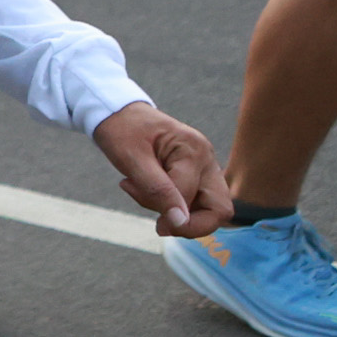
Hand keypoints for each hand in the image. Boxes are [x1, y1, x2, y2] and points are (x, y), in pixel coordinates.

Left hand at [92, 101, 229, 238]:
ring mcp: (205, 168)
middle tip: (158, 222)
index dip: (166, 210)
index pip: (189, 196)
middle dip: (189, 224)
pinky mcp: (197, 175)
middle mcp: (207, 159)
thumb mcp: (131, 158)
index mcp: (193, 149)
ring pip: (210, 210)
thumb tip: (180, 222)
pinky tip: (147, 190)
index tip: (130, 190)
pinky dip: (174, 206)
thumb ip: (157, 190)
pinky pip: (196, 203)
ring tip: (142, 191)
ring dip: (178, 214)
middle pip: (220, 210)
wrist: (117, 113)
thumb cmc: (121, 130)